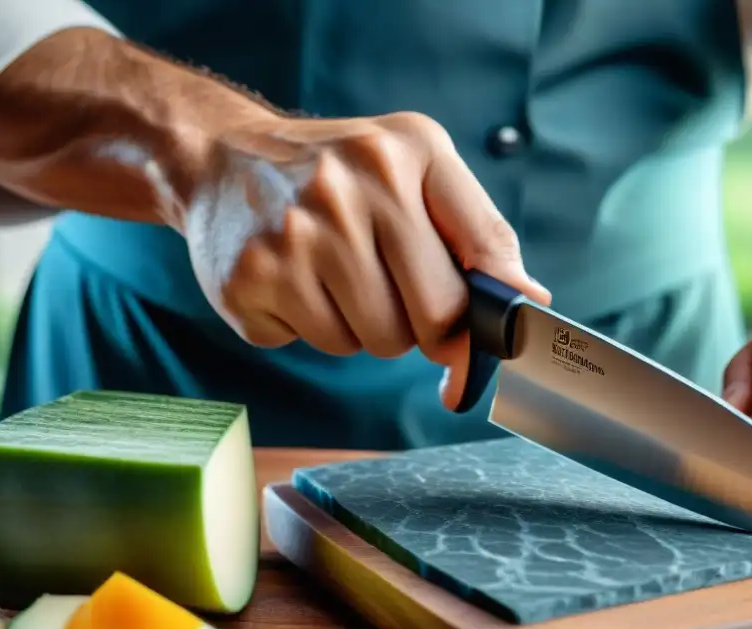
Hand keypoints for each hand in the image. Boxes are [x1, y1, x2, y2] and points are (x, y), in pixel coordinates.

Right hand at [182, 111, 549, 408]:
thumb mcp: (417, 167)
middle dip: (420, 327)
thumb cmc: (339, 173)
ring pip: (370, 342)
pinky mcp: (248, 282)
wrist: (221, 158)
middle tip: (390, 291)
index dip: (489, 320)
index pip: (478, 259)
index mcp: (404, 155)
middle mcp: (346, 191)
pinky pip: (316, 344)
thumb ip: (479, 231)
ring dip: (362, 327)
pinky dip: (312, 327)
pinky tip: (294, 282)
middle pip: (427, 321)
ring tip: (333, 275)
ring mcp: (291, 239)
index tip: (485, 351)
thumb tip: (530, 301)